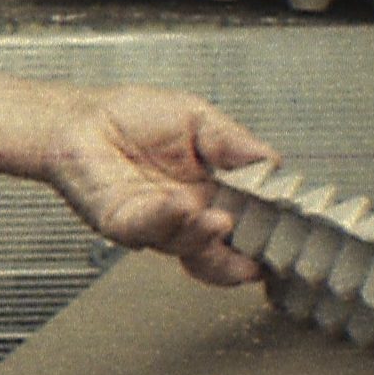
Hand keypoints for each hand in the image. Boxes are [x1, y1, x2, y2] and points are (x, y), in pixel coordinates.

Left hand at [0, 67, 275, 285]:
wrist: (81, 117)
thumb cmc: (134, 118)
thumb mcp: (200, 121)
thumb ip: (236, 144)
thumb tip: (276, 164)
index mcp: (213, 196)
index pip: (250, 227)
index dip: (269, 236)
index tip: (292, 236)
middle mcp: (187, 219)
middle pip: (224, 253)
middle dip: (244, 256)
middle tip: (263, 249)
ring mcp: (156, 225)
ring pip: (187, 246)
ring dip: (205, 235)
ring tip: (220, 220)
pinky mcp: (122, 224)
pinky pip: (148, 227)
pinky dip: (167, 217)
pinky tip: (181, 203)